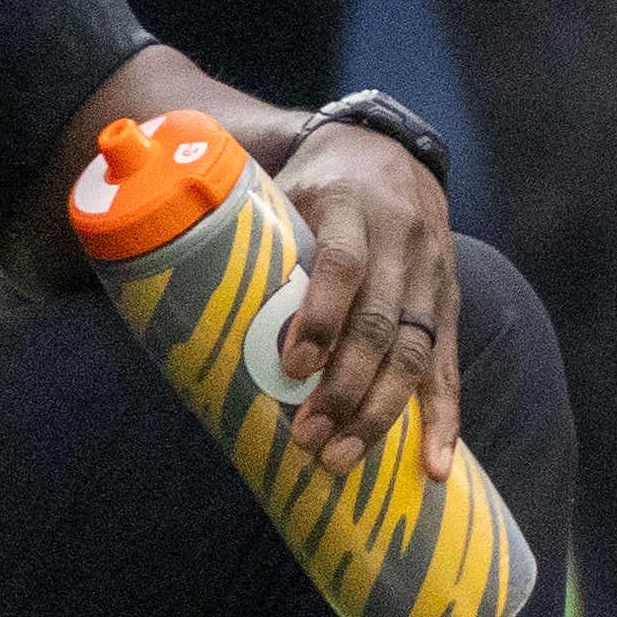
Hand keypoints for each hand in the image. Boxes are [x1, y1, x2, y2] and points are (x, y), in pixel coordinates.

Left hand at [270, 114, 463, 478]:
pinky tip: (435, 466)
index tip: (291, 366)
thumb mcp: (279, 189)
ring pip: (414, 351)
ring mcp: (431, 275)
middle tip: (308, 436)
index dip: (321, 316)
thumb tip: (169, 300)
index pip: (344, 263)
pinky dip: (443, 419)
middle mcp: (403, 241)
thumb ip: (243, 237)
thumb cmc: (315, 183)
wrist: (390, 150)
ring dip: (380, 411)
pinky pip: (447, 367)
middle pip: (381, 322)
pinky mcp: (447, 304)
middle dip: (345, 386)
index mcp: (353, 205)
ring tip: (340, 456)